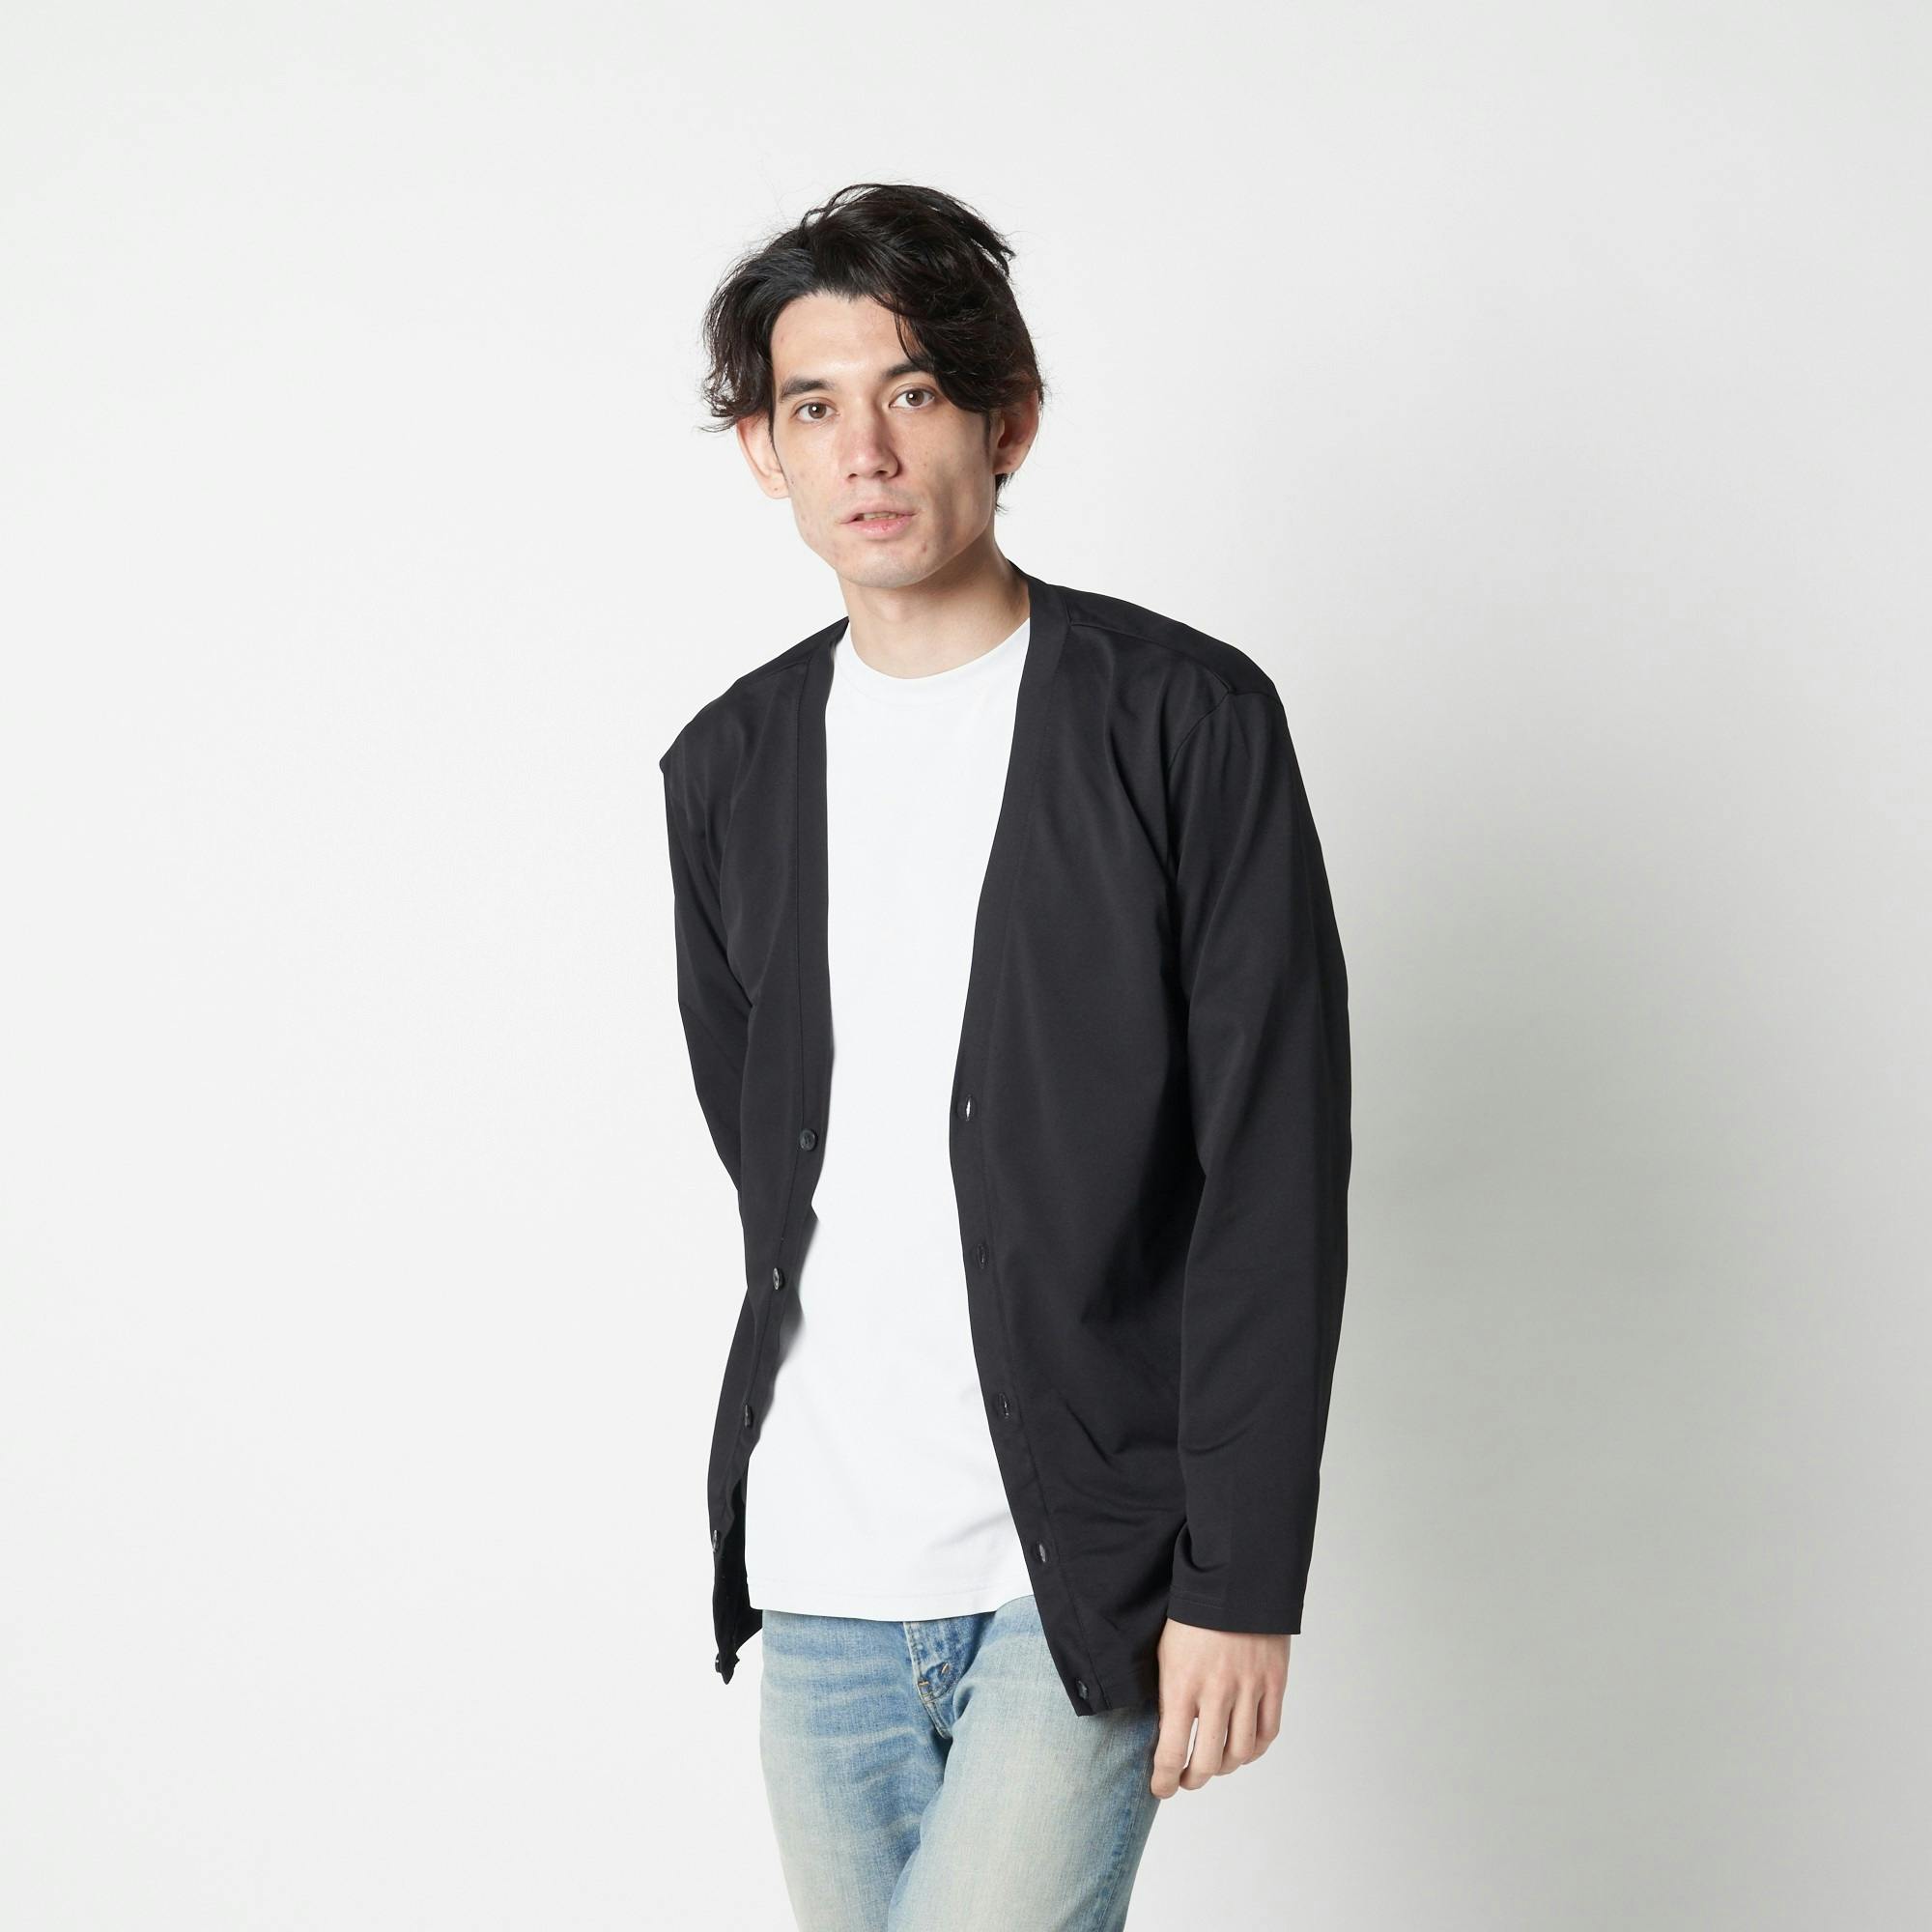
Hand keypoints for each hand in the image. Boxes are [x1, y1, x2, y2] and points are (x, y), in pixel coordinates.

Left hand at [1149, 1618, 1288, 1797]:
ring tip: (1214, 1764)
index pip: (1171, 1750)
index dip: (1164, 1779)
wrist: (1234, 1577)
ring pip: (1240, 1752)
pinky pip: (1267, 1731)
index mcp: (1181, 1683)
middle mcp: (1216, 1692)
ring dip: (1225, 1767)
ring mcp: (1248, 1688)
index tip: (1161, 1789)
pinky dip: (1255, 1748)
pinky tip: (1242, 1747)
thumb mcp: (1164, 1651)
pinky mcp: (1273, 1683)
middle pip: (1208, 1761)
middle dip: (1193, 1779)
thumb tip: (1163, 1732)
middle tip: (1186, 1779)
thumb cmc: (1191, 1613)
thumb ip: (1167, 1692)